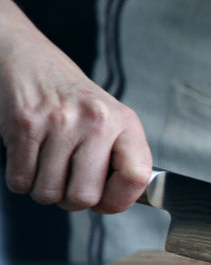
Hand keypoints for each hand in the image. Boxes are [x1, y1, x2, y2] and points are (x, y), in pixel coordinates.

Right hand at [0, 0, 150, 213]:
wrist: (32, 61)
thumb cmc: (74, 99)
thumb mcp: (112, 120)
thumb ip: (120, 159)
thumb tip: (114, 203)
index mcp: (124, 122)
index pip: (137, 177)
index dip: (120, 200)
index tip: (107, 200)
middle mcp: (96, 121)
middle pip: (85, 196)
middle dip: (73, 201)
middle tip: (69, 184)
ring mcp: (59, 123)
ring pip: (48, 194)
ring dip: (45, 190)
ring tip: (49, 167)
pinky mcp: (24, 125)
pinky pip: (20, 181)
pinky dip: (22, 180)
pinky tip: (31, 160)